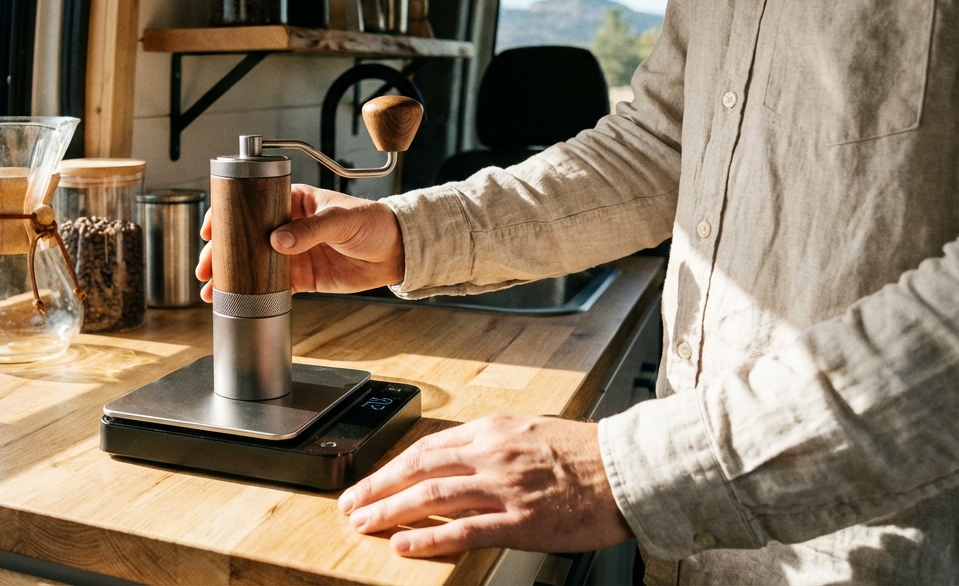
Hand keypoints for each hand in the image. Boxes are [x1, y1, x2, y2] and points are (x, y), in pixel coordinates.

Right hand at [195, 184, 404, 300]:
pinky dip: (252, 292)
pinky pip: (270, 285)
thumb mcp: (341, 219)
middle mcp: (288, 226)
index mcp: (294, 201)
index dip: (228, 216)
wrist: (396, 253)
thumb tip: (278, 240)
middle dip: (221, 252)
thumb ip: (310, 230)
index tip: (211, 229)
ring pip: (253, 263)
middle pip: (245, 237)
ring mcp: (292, 253)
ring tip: (211, 288)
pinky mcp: (301, 276)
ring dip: (232, 275)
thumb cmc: (373, 223)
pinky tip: (235, 299)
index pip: (252, 204)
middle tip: (206, 266)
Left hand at [338, 415, 630, 557]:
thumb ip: (490, 444)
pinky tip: (404, 545)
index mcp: (492, 431)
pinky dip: (430, 538)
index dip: (392, 467)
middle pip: (419, 469)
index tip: (370, 481)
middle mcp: (491, 454)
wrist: (627, 470)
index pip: (427, 448)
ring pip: (432, 497)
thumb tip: (454, 459)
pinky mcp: (520, 521)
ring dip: (391, 511)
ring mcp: (504, 488)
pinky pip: (466, 530)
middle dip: (377, 487)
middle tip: (349, 504)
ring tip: (363, 523)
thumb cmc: (584, 453)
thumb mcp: (529, 432)